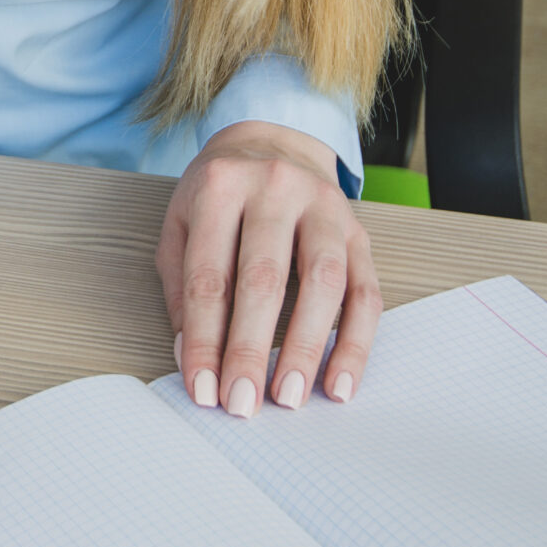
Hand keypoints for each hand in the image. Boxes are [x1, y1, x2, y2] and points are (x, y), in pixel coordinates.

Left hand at [155, 121, 381, 416]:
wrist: (273, 143)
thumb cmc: (219, 196)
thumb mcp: (180, 224)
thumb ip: (182, 287)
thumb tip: (192, 358)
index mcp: (221, 186)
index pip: (209, 275)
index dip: (204, 338)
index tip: (202, 389)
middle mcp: (276, 189)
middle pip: (264, 279)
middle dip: (251, 349)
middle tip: (243, 403)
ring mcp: (325, 208)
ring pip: (323, 282)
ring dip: (307, 348)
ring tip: (290, 396)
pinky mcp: (360, 232)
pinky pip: (366, 292)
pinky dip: (357, 343)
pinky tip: (340, 383)